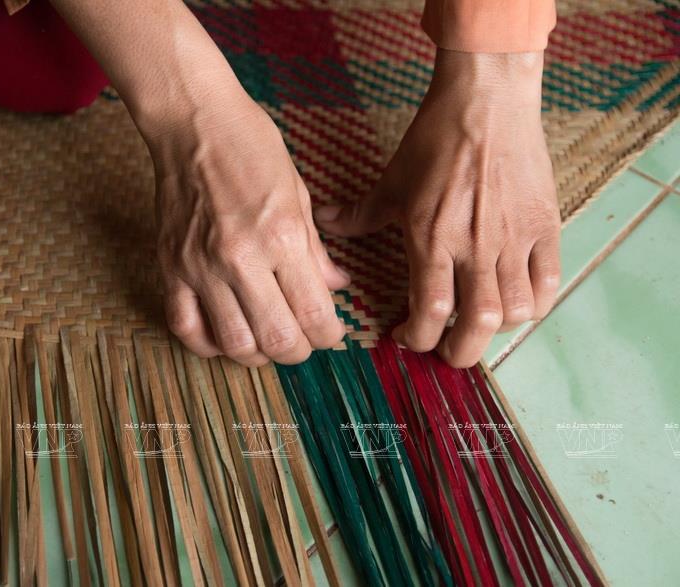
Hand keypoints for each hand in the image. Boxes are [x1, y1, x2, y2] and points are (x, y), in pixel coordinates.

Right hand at [150, 94, 350, 365]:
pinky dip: (207, 345)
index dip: (330, 336)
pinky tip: (224, 337)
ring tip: (265, 340)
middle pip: (277, 341)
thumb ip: (315, 250)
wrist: (192, 120)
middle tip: (302, 342)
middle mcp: (242, 259)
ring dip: (257, 354)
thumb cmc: (252, 146)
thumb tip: (335, 287)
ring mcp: (201, 266)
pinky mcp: (171, 266)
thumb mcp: (299, 193)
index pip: (315, 316)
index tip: (330, 332)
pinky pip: (185, 326)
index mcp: (283, 237)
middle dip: (298, 352)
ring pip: (233, 344)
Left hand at [314, 50, 560, 367]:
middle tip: (448, 352)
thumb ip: (359, 214)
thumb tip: (325, 222)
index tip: (407, 337)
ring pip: (515, 311)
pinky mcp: (544, 225)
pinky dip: (534, 304)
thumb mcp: (391, 181)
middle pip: (477, 326)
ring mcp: (514, 238)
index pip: (430, 313)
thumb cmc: (435, 139)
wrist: (487, 100)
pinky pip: (548, 282)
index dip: (418, 338)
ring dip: (495, 329)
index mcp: (432, 239)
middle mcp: (475, 247)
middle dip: (460, 353)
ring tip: (479, 323)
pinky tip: (516, 303)